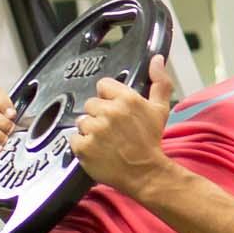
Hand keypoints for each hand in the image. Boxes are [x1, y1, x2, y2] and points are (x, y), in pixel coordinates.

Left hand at [70, 56, 176, 193]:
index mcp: (126, 99)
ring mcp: (95, 130)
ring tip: (105, 141)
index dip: (108, 97)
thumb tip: (156, 59)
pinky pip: (74, 139)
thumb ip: (159, 81)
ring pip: (81, 121)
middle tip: (112, 129)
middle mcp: (109, 112)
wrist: (146, 173)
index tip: (114, 109)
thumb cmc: (151, 142)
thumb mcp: (159, 109)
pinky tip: (97, 150)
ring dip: (90, 130)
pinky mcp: (84, 147)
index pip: (103, 85)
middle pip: (91, 104)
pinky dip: (82, 146)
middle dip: (98, 115)